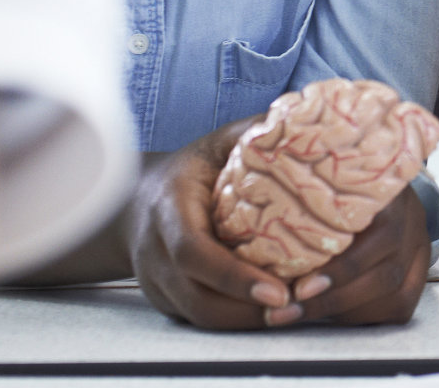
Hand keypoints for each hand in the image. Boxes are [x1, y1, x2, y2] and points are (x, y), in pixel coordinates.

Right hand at [134, 119, 427, 328]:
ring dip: (248, 321)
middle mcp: (155, 252)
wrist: (135, 200)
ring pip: (200, 316)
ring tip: (297, 311)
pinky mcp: (166, 300)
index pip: (193, 252)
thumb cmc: (190, 168)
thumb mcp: (216, 143)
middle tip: (300, 306)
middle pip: (198, 297)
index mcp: (167, 209)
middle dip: (248, 310)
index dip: (233, 276)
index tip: (278, 289)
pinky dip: (237, 320)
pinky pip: (201, 319)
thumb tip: (304, 117)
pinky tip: (274, 312)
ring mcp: (157, 281)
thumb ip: (253, 133)